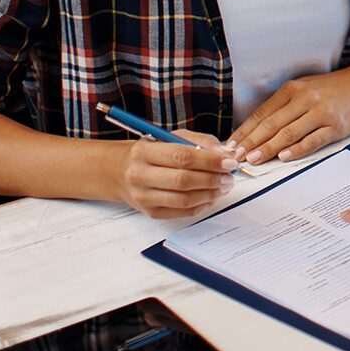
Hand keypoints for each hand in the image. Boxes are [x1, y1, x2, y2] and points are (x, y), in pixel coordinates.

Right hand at [111, 131, 236, 218]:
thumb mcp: (172, 138)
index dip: (209, 161)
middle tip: (229, 177)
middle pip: (183, 180)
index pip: (182, 156)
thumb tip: (226, 155)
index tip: (229, 162)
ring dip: (210, 194)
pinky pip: (182, 212)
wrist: (121, 172)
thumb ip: (201, 142)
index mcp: (145, 151)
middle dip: (212, 179)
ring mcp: (143, 196)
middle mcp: (140, 175)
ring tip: (223, 186)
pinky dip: (202, 205)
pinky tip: (211, 197)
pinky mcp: (150, 212)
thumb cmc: (153, 152)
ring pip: (184, 199)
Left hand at [227, 59, 349, 163]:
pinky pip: (313, 139)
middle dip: (251, 143)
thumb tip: (259, 130)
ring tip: (253, 160)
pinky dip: (297, 149)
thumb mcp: (306, 89)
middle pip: (271, 124)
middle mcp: (305, 99)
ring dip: (268, 148)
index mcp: (293, 90)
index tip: (231, 146)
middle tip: (235, 157)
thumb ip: (285, 106)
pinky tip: (284, 157)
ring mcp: (321, 112)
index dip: (245, 131)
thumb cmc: (334, 89)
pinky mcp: (337, 126)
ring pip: (288, 132)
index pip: (262, 113)